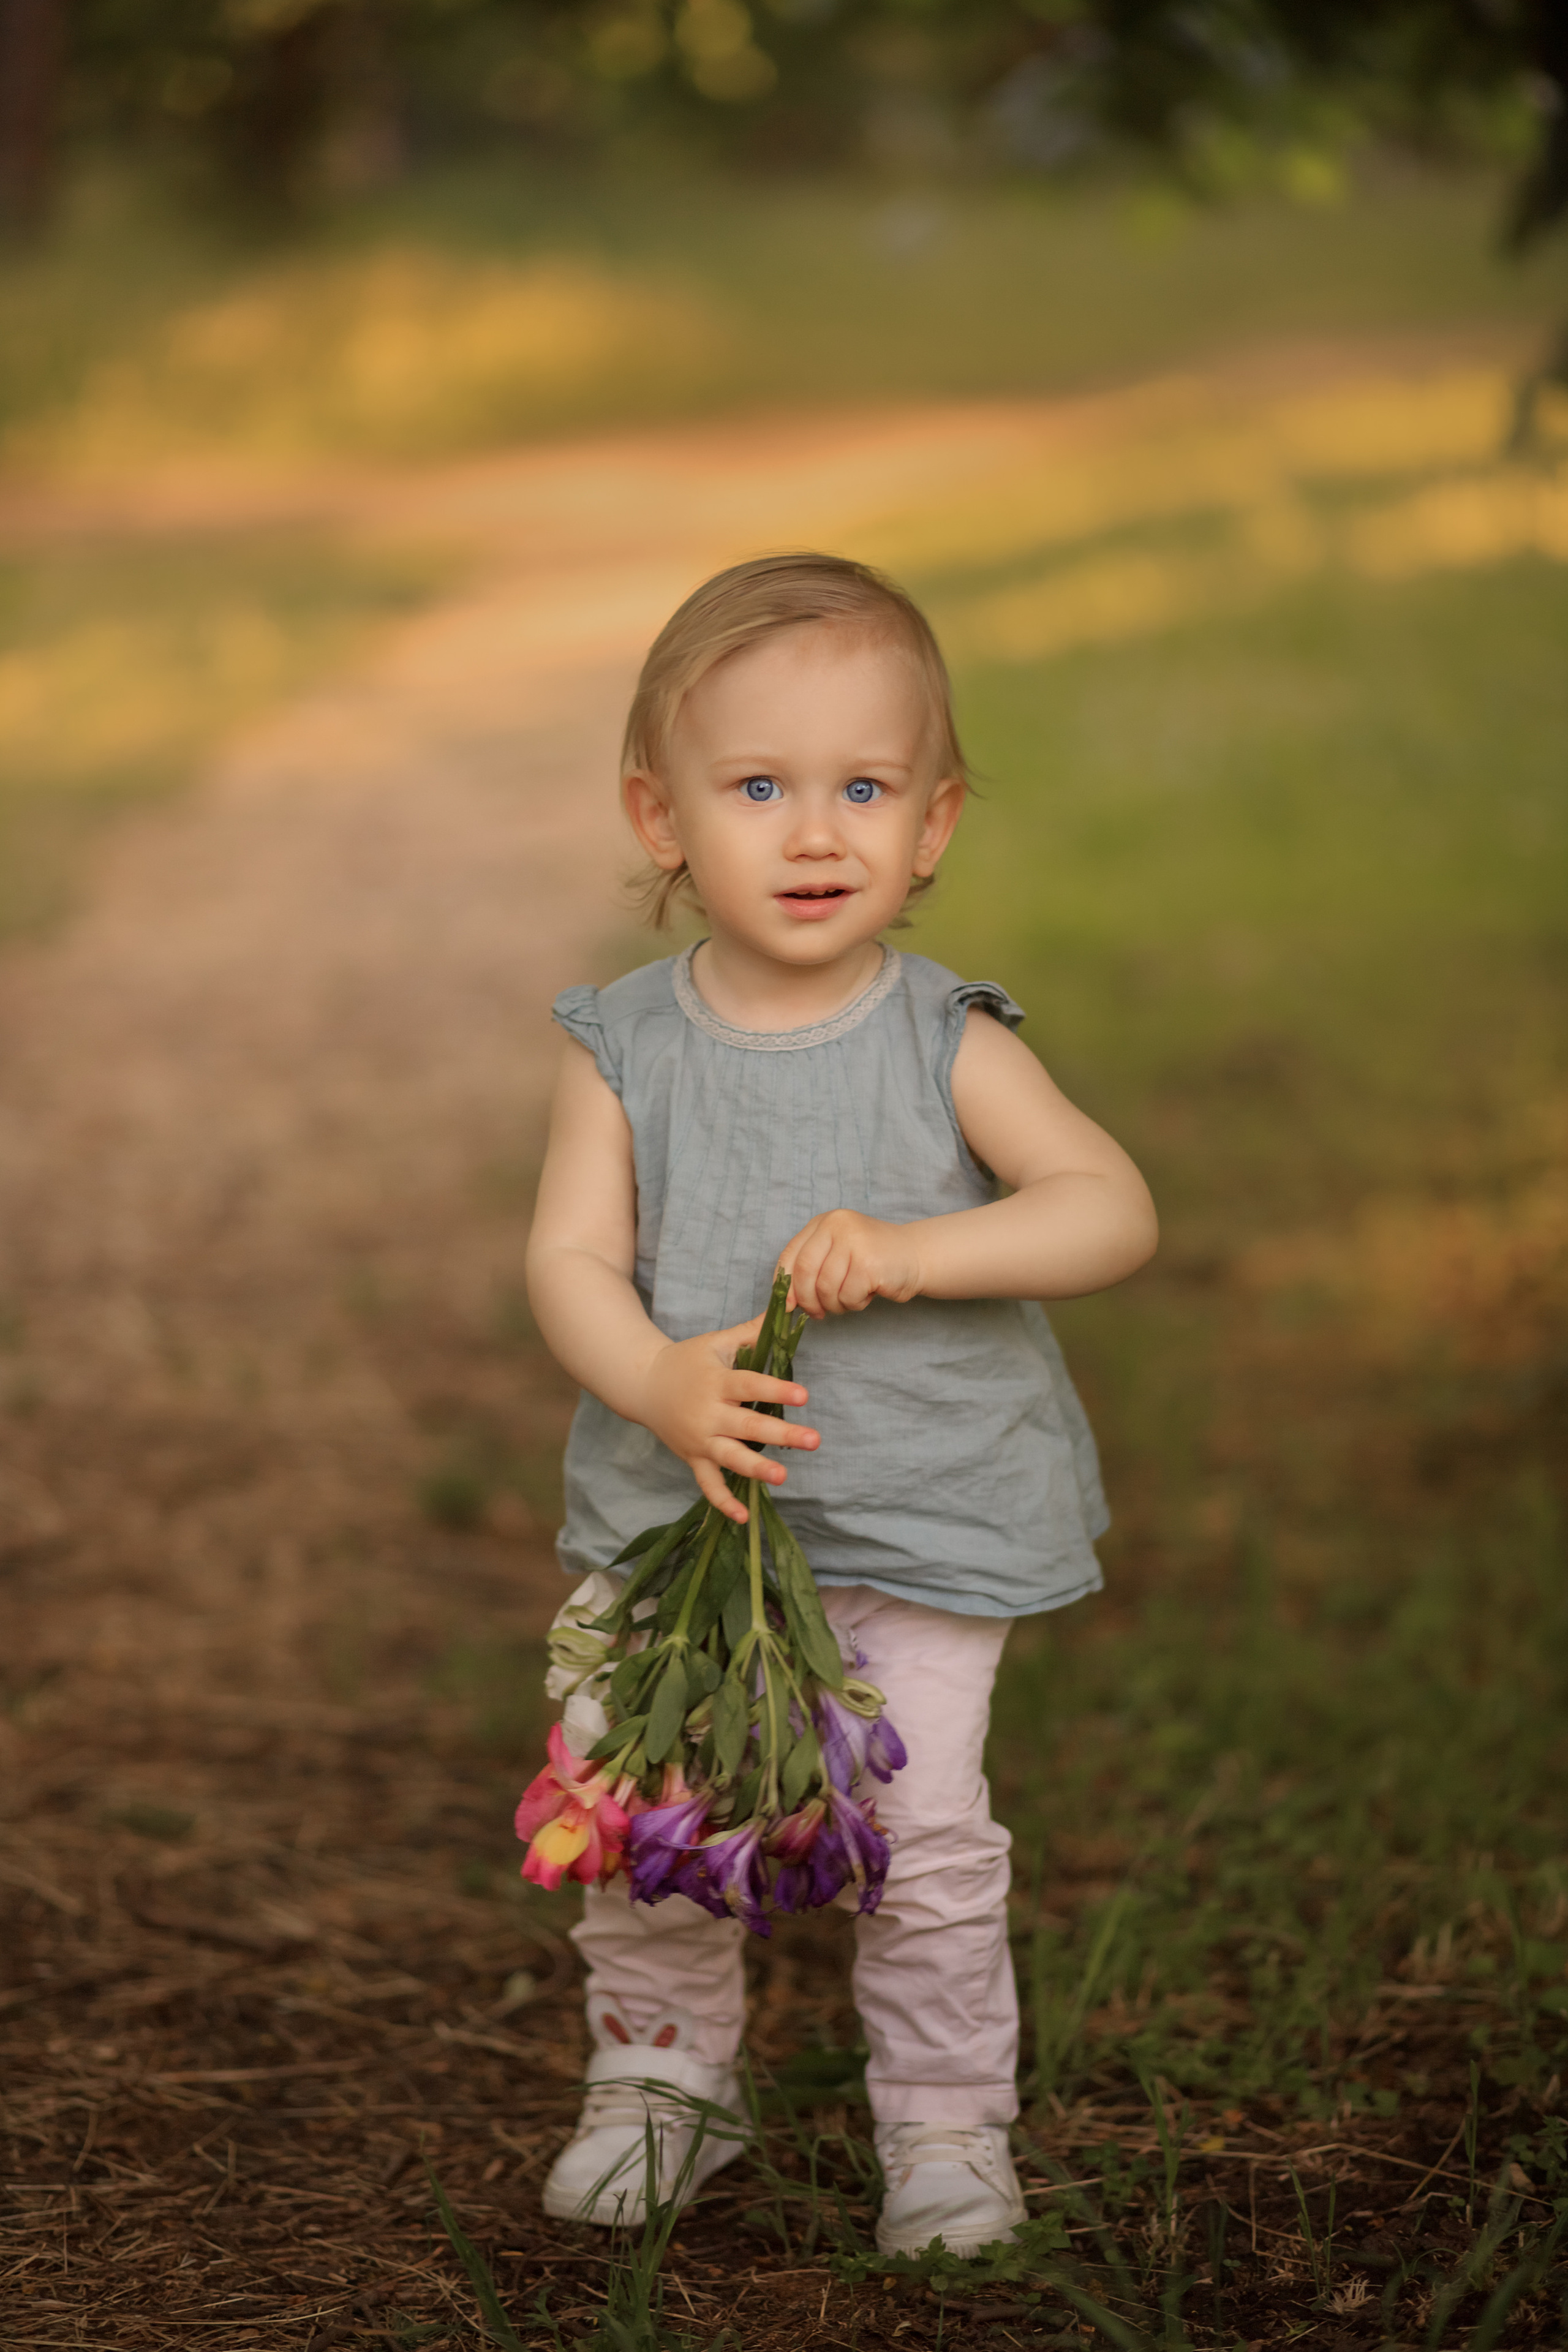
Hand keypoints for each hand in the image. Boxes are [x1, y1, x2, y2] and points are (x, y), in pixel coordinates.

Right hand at [635, 1316, 819, 1523]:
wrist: (643, 1385)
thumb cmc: (688, 1361)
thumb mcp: (717, 1342)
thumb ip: (753, 1331)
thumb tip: (791, 1306)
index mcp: (717, 1382)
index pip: (750, 1385)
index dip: (777, 1388)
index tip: (804, 1395)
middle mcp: (708, 1414)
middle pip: (748, 1425)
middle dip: (781, 1433)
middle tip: (814, 1440)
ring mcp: (699, 1440)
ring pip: (730, 1458)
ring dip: (757, 1468)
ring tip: (784, 1476)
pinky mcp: (693, 1458)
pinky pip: (708, 1485)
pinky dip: (723, 1502)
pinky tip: (744, 1517)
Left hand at [779, 1210, 922, 1317]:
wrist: (915, 1255)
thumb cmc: (871, 1260)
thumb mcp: (837, 1255)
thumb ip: (811, 1270)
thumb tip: (784, 1302)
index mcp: (823, 1222)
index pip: (790, 1255)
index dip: (786, 1285)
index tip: (789, 1305)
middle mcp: (836, 1225)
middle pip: (804, 1272)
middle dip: (808, 1300)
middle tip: (818, 1313)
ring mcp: (854, 1242)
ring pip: (826, 1288)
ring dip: (835, 1304)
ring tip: (850, 1298)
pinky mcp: (869, 1263)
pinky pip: (848, 1297)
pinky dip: (855, 1304)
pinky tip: (868, 1293)